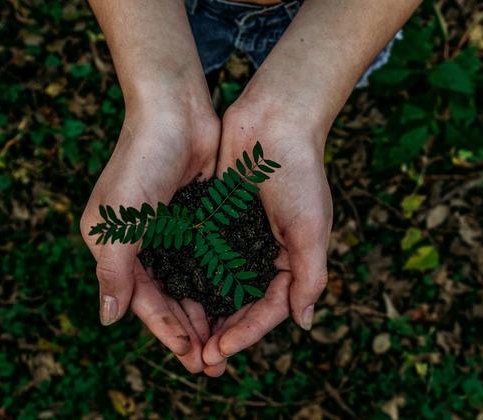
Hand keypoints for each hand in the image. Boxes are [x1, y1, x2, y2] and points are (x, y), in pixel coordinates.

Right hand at [80, 101, 221, 373]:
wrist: (175, 110)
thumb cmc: (141, 161)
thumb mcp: (119, 220)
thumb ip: (114, 271)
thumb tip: (108, 319)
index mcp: (113, 246)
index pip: (141, 299)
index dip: (165, 330)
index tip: (191, 356)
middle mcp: (139, 243)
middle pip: (166, 298)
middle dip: (188, 330)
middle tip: (212, 362)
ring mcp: (168, 231)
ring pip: (188, 283)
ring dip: (204, 312)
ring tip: (226, 341)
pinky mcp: (194, 218)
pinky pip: (205, 260)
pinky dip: (216, 283)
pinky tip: (234, 302)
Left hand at [201, 99, 332, 372]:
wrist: (274, 121)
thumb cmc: (299, 173)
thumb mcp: (311, 228)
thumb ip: (309, 276)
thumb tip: (304, 323)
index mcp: (290, 261)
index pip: (268, 310)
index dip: (246, 334)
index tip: (220, 350)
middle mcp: (263, 255)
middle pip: (240, 306)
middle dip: (222, 333)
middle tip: (198, 359)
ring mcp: (237, 239)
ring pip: (217, 287)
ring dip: (203, 314)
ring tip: (183, 339)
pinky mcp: (215, 221)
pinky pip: (200, 257)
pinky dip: (189, 278)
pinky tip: (171, 296)